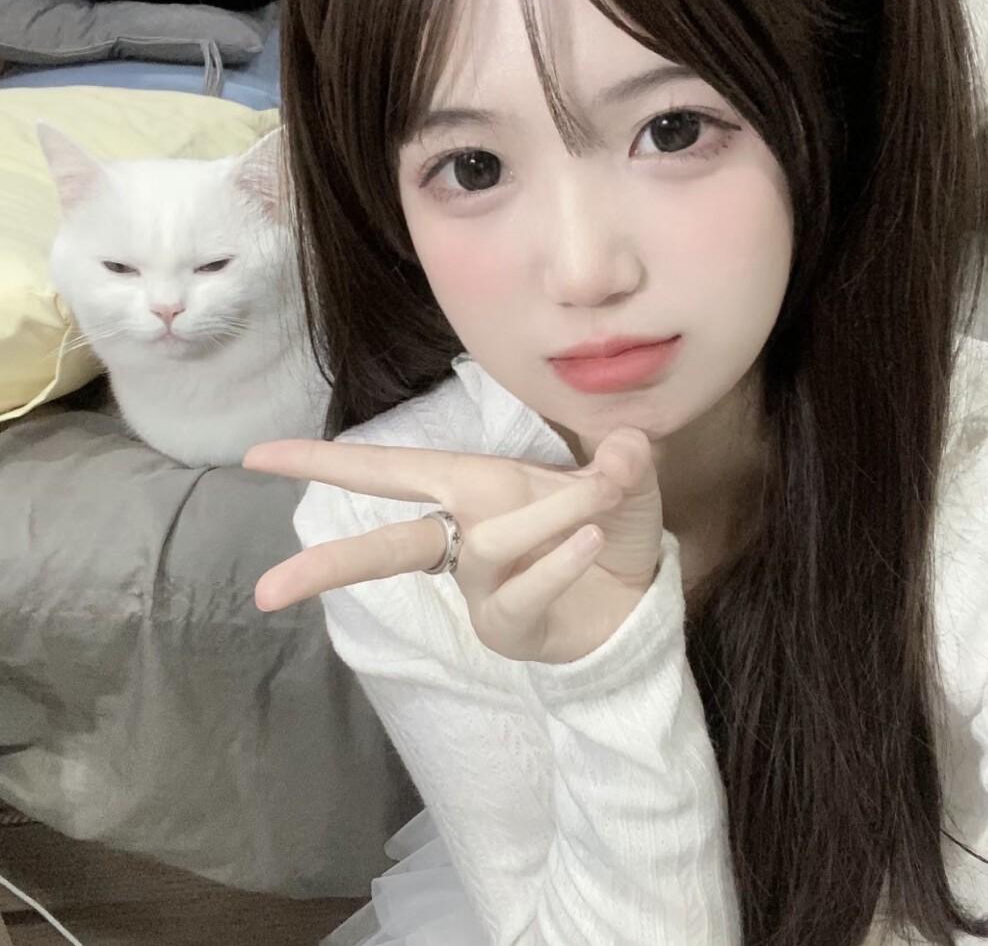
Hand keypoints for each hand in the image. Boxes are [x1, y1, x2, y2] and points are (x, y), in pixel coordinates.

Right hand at [243, 426, 662, 662]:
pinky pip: (523, 592)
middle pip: (387, 546)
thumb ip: (620, 457)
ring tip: (600, 504)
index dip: (327, 461)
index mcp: (473, 488)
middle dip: (330, 561)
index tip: (258, 458)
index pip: (392, 470)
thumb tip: (622, 450)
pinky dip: (558, 560)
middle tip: (268, 590)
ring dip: (544, 518)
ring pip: (486, 548)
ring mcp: (481, 591)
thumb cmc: (614, 532)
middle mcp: (465, 536)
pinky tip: (593, 540)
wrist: (642, 600)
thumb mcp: (624, 482)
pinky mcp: (509, 629)